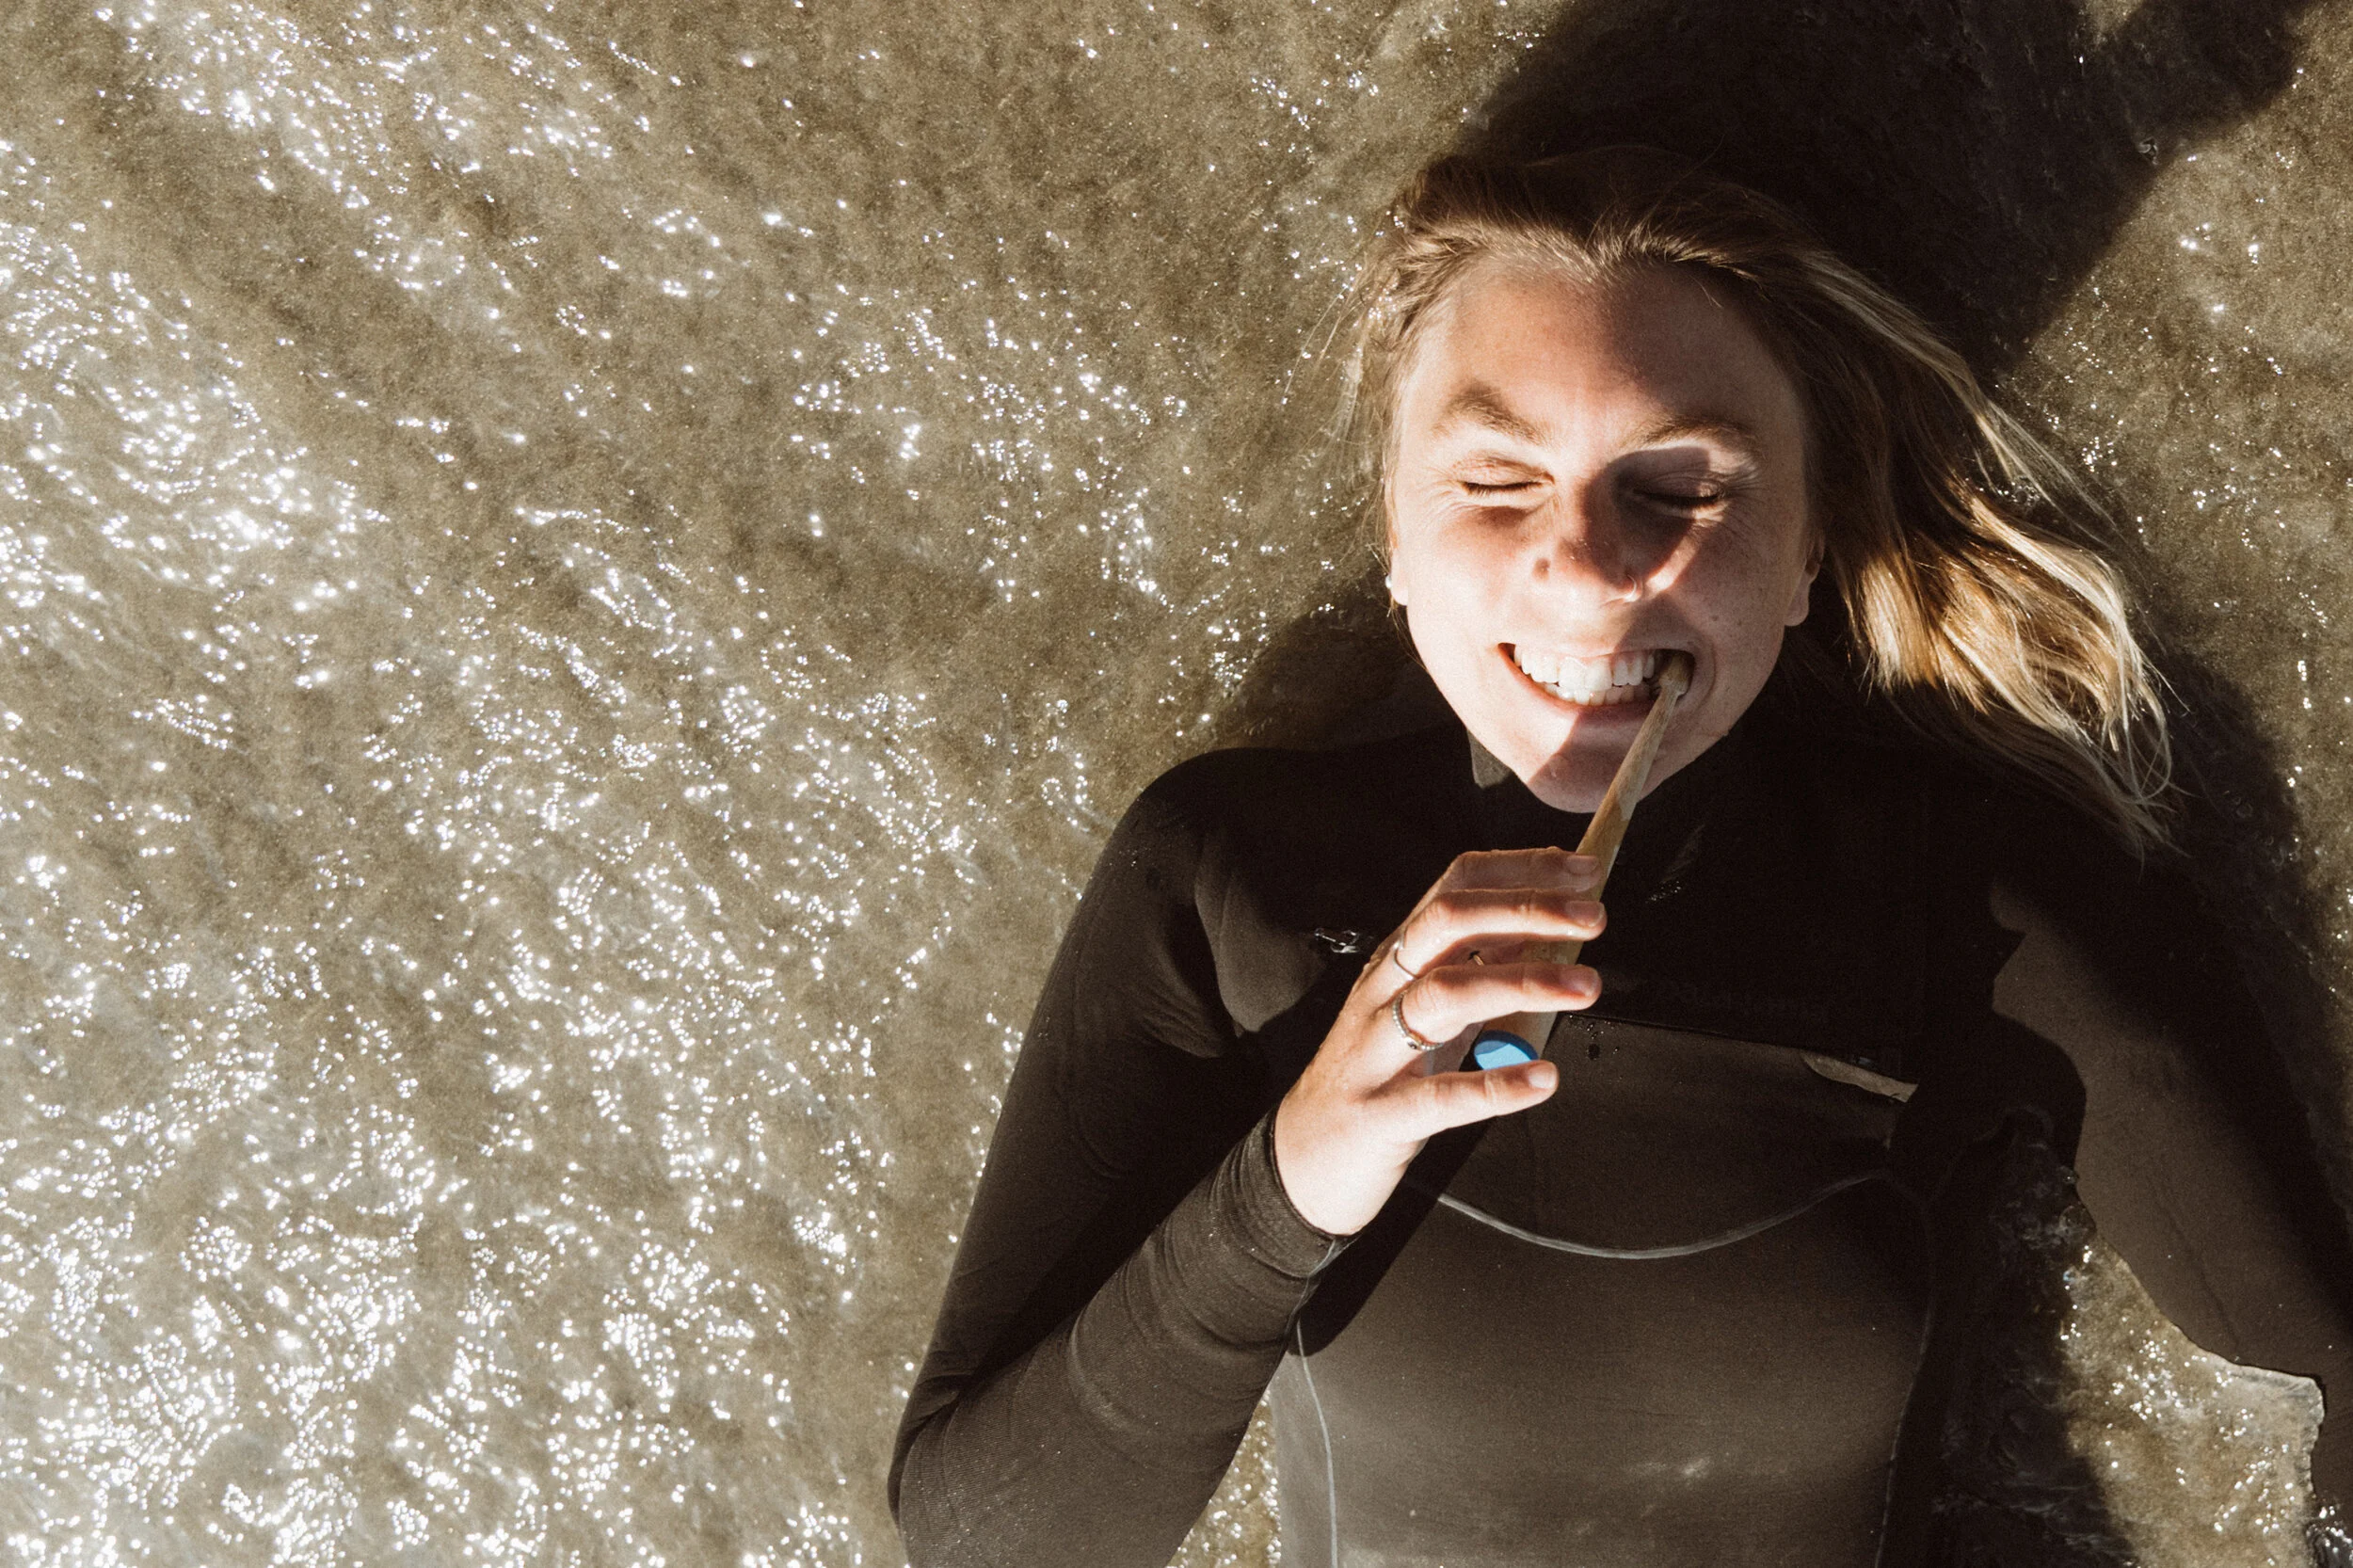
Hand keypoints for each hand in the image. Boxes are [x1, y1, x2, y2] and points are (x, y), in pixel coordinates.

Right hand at [1272, 849, 1605, 1235]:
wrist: (1307, 1158)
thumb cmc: (1379, 1078)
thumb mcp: (1425, 1012)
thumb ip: (1478, 968)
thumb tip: (1544, 924)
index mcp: (1396, 961)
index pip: (1453, 888)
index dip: (1522, 872)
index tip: (1584, 872)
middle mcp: (1382, 992)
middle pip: (1446, 923)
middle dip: (1525, 909)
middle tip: (1594, 917)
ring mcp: (1376, 1051)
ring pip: (1443, 995)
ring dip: (1522, 981)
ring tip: (1586, 986)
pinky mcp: (1382, 1114)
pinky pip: (1440, 1096)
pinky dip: (1496, 1085)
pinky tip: (1544, 1078)